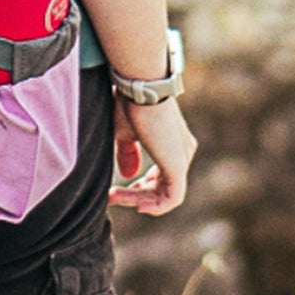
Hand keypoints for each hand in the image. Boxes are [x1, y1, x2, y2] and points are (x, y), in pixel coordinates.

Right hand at [109, 94, 195, 215]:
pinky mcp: (178, 165)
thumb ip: (128, 155)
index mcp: (173, 142)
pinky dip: (155, 206)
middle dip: (136, 196)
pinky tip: (138, 206)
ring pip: (165, 195)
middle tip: (111, 196)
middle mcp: (182, 151)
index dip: (139, 188)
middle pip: (162, 187)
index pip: (161, 175)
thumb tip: (129, 176)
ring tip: (113, 196)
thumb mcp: (124, 132)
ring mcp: (182, 159)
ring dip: (138, 200)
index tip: (114, 191)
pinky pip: (171, 198)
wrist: (139, 88)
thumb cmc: (129, 102)